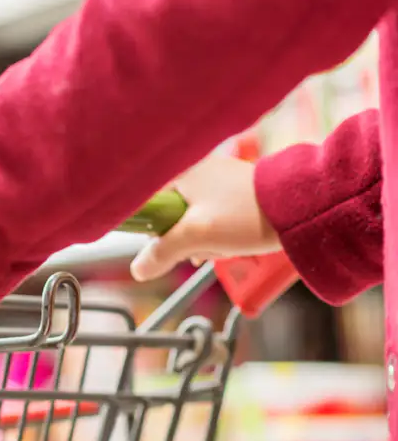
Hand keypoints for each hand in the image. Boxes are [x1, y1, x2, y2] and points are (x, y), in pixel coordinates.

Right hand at [130, 155, 280, 280]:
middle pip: (167, 214)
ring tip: (220, 247)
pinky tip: (229, 245)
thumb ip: (161, 252)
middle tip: (197, 249)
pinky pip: (210, 219)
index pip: (145, 202)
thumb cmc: (247, 214)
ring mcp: (216, 182)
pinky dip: (215, 236)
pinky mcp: (233, 194)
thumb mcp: (196, 236)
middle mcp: (195, 171)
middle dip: (180, 239)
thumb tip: (138, 270)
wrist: (303, 209)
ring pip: (190, 220)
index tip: (158, 244)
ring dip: (200, 241)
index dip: (149, 228)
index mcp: (180, 172)